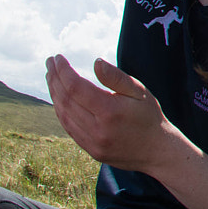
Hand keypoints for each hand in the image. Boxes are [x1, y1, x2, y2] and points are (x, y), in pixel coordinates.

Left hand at [44, 55, 183, 173]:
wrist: (158, 150)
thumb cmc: (150, 116)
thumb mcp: (140, 92)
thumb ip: (117, 77)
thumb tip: (96, 62)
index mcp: (110, 112)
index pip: (76, 87)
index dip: (63, 71)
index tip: (57, 58)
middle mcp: (97, 129)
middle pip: (66, 100)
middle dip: (54, 79)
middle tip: (50, 63)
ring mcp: (92, 142)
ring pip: (64, 114)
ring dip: (54, 94)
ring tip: (51, 78)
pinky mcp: (90, 150)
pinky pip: (69, 128)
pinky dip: (61, 110)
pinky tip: (59, 99)